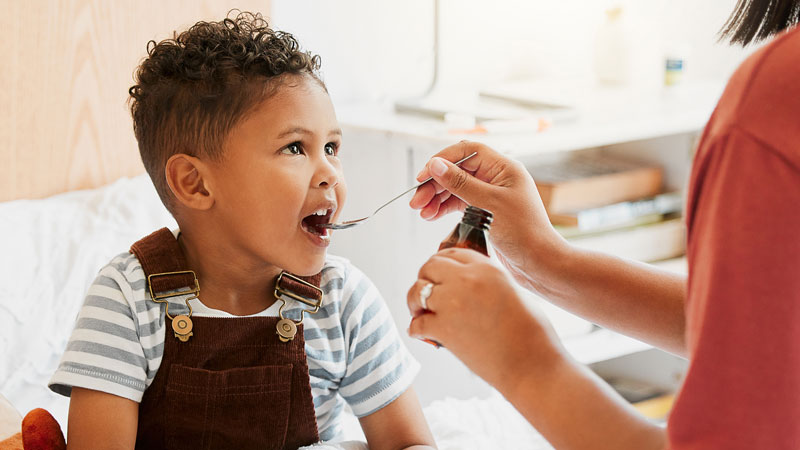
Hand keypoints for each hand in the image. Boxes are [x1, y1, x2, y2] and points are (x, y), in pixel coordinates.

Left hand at [407, 248, 562, 389]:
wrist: (531, 365)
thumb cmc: (531, 333)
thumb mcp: (513, 292)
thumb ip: (489, 282)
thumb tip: (468, 285)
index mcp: (487, 268)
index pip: (452, 253)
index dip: (442, 264)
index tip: (438, 275)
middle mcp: (466, 280)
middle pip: (429, 267)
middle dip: (425, 278)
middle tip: (427, 294)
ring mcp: (452, 303)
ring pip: (416, 291)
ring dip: (415, 302)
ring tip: (420, 313)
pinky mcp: (443, 329)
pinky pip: (416, 323)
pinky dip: (415, 329)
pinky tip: (421, 334)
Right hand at [409, 141, 565, 291]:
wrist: (539, 264)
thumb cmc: (525, 233)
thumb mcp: (490, 205)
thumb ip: (461, 184)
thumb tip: (436, 165)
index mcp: (504, 168)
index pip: (467, 152)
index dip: (443, 160)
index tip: (424, 176)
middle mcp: (497, 178)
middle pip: (458, 170)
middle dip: (435, 183)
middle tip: (416, 200)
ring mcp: (490, 195)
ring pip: (456, 188)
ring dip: (436, 198)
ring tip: (421, 211)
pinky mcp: (485, 212)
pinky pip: (459, 203)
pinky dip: (444, 208)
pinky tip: (431, 216)